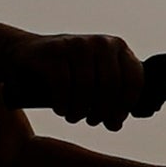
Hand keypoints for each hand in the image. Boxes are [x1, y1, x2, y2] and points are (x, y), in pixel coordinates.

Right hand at [0, 31, 146, 126]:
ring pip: (86, 87)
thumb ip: (110, 99)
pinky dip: (63, 103)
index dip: (126, 106)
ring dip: (80, 110)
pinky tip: (61, 109)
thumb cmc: (70, 71)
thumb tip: (115, 124)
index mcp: (118, 47)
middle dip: (101, 111)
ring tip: (74, 117)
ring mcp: (77, 44)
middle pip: (110, 86)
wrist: (31, 52)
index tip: (114, 120)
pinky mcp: (53, 51)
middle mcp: (100, 42)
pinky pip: (63, 85)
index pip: (134, 80)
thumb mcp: (95, 79)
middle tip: (92, 121)